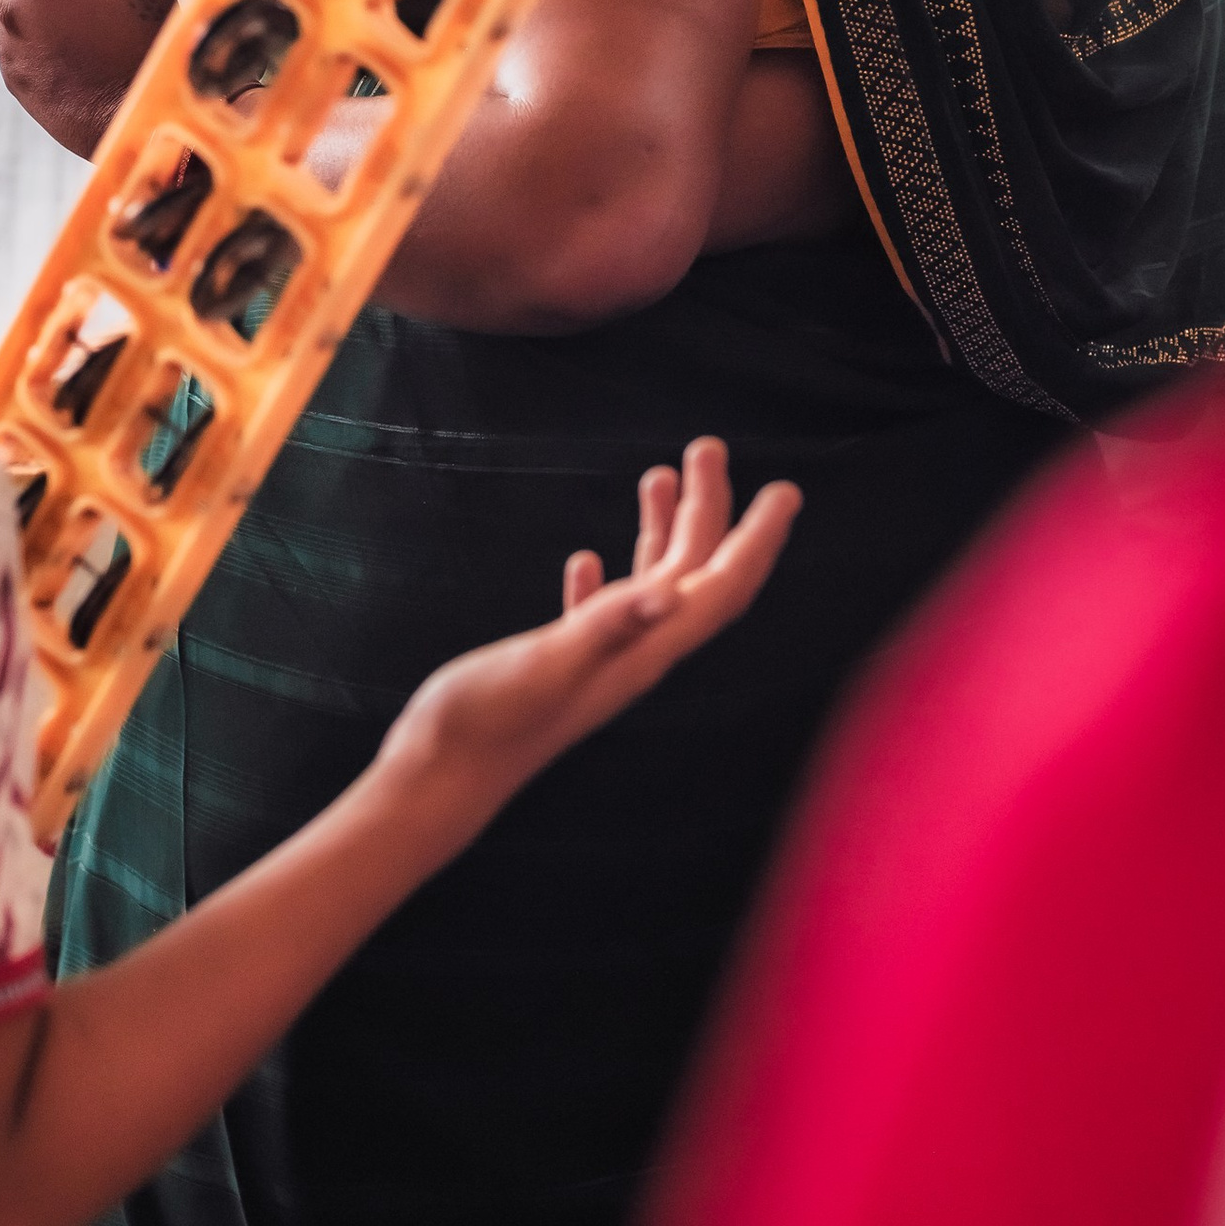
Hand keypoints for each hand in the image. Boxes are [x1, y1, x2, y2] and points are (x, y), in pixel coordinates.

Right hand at [373, 440, 797, 832]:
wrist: (438, 779)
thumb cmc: (486, 723)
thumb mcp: (546, 663)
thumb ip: (605, 625)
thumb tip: (670, 594)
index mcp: (642, 651)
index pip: (721, 587)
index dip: (758, 539)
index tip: (786, 491)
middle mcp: (632, 657)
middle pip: (693, 575)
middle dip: (710, 510)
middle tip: (707, 446)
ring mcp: (595, 663)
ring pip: (649, 587)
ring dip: (662, 531)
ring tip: (657, 475)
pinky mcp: (556, 668)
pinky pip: (598, 614)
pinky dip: (607, 580)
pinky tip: (588, 558)